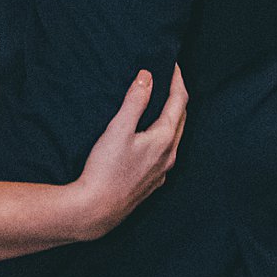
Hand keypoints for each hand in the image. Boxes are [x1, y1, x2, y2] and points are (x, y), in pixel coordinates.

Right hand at [71, 65, 186, 238]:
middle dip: (178, 97)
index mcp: (164, 139)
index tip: (172, 65)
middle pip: (181, 119)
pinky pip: (165, 153)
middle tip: (170, 80)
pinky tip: (152, 138)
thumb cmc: (105, 170)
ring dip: (172, 117)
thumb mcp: (118, 129)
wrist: (95, 210)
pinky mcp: (152, 183)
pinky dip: (164, 136)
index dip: (177, 81)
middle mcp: (169, 156)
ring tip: (162, 104)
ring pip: (175, 138)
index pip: (179, 102)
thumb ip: (134, 101)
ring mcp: (162, 172)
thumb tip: (147, 76)